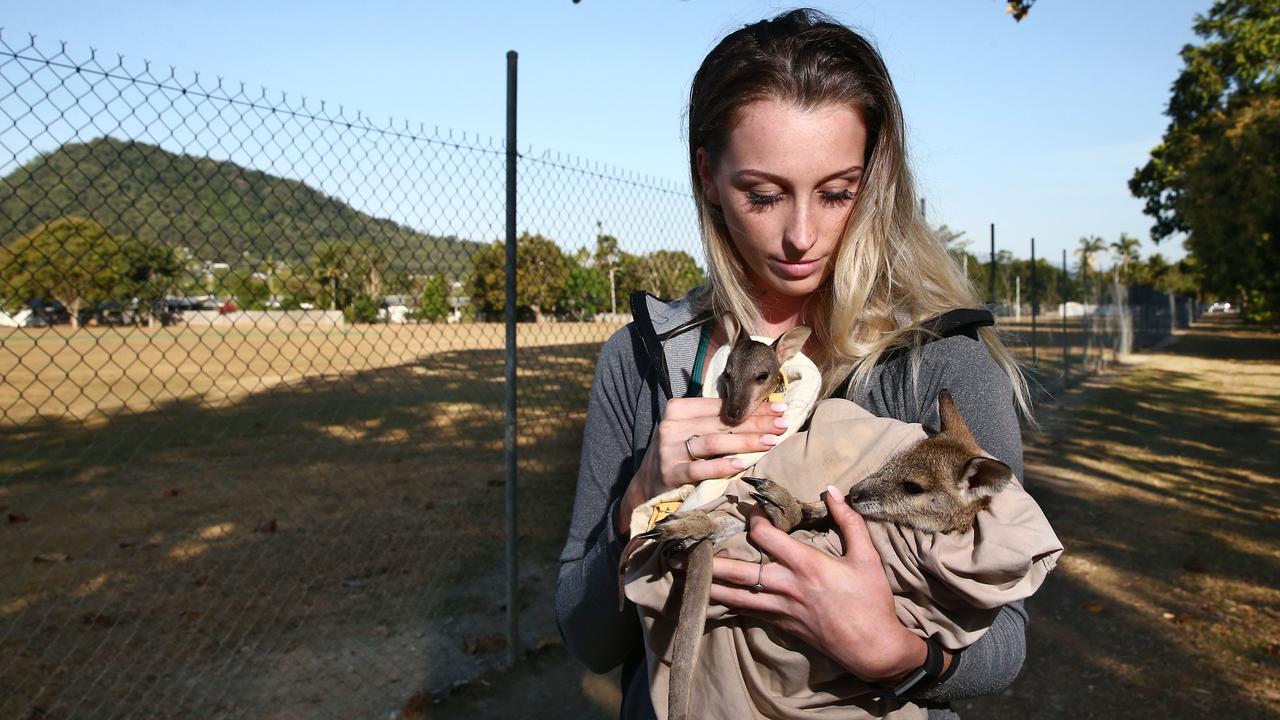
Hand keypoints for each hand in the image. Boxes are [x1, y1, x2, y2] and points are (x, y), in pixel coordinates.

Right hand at [616, 397, 787, 537]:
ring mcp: (669, 450)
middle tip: (783, 424)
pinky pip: (700, 469)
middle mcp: (672, 426)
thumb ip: (713, 419)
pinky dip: (722, 466)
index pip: (721, 406)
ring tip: (771, 441)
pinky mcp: (670, 473)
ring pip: (714, 443)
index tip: (779, 408)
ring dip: (745, 441)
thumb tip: (757, 411)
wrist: (645, 485)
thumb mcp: (688, 430)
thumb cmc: (676, 452)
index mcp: (678, 408)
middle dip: (756, 423)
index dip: (752, 407)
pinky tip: (742, 464)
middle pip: (722, 423)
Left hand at [705, 485, 930, 682]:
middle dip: (709, 562)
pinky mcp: (781, 624)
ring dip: (708, 586)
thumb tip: (833, 489)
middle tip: (681, 554)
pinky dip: (727, 604)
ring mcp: (781, 608)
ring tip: (683, 577)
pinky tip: (710, 599)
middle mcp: (787, 586)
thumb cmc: (871, 600)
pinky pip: (747, 612)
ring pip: (736, 596)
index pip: (767, 537)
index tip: (746, 507)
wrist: (873, 648)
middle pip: (739, 571)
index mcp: (807, 565)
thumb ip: (849, 521)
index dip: (753, 519)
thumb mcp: (866, 557)